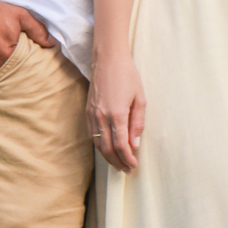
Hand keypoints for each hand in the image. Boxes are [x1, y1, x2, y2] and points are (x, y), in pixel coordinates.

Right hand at [0, 0, 55, 86]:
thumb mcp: (19, 15)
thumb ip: (37, 30)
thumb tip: (52, 42)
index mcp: (7, 55)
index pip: (22, 70)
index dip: (26, 69)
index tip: (28, 68)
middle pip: (8, 78)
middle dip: (14, 75)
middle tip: (18, 72)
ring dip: (0, 78)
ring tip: (5, 73)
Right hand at [87, 53, 145, 172]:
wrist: (108, 58)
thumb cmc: (127, 75)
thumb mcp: (140, 98)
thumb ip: (137, 123)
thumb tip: (135, 145)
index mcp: (116, 114)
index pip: (121, 145)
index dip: (127, 158)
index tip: (134, 165)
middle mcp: (101, 117)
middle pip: (108, 149)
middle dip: (118, 162)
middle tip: (127, 169)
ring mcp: (92, 114)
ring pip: (98, 144)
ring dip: (108, 157)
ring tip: (118, 163)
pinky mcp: (87, 111)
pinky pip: (92, 134)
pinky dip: (99, 145)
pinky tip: (107, 148)